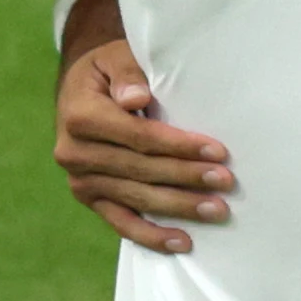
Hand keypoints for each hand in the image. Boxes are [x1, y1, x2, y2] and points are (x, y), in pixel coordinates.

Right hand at [58, 32, 234, 253]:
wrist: (80, 88)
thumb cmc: (107, 70)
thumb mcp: (115, 57)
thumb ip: (127, 74)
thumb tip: (137, 98)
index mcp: (80, 116)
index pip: (138, 137)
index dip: (179, 146)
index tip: (217, 151)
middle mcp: (74, 153)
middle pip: (141, 170)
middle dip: (187, 177)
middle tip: (226, 182)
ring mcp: (80, 181)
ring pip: (137, 198)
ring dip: (179, 207)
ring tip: (217, 210)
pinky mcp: (89, 200)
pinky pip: (121, 223)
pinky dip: (152, 236)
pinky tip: (183, 243)